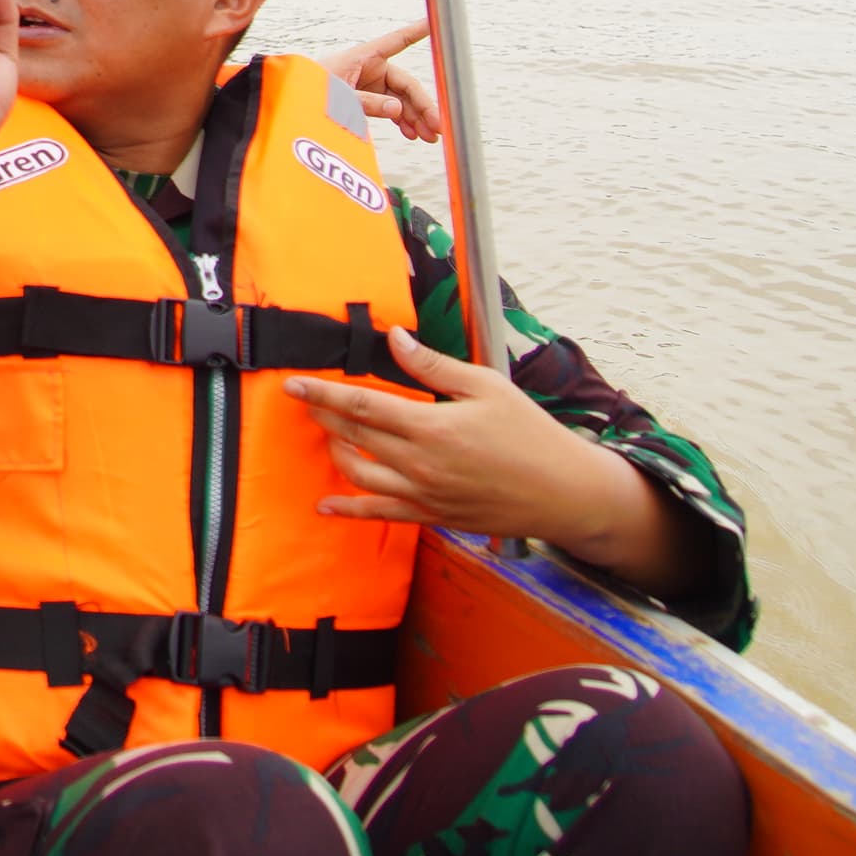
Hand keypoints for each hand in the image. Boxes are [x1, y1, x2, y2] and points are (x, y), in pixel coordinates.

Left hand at [288, 327, 627, 544]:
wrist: (562, 492)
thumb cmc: (529, 434)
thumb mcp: (485, 387)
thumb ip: (433, 365)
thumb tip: (396, 339)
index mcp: (431, 428)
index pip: (362, 407)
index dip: (323, 394)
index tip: (293, 384)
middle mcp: (419, 465)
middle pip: (353, 439)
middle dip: (323, 418)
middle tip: (304, 401)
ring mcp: (423, 495)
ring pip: (359, 476)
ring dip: (334, 453)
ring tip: (324, 434)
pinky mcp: (431, 516)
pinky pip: (380, 515)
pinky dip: (349, 510)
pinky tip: (326, 506)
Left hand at [317, 19, 443, 142]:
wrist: (294, 101)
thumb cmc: (310, 89)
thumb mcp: (338, 95)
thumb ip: (367, 101)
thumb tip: (397, 109)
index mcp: (365, 56)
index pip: (398, 41)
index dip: (418, 31)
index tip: (437, 22)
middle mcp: (372, 68)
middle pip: (407, 84)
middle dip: (424, 105)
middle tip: (438, 125)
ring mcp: (372, 84)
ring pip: (402, 100)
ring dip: (416, 117)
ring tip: (429, 136)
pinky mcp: (368, 98)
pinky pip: (392, 109)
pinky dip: (403, 121)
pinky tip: (412, 133)